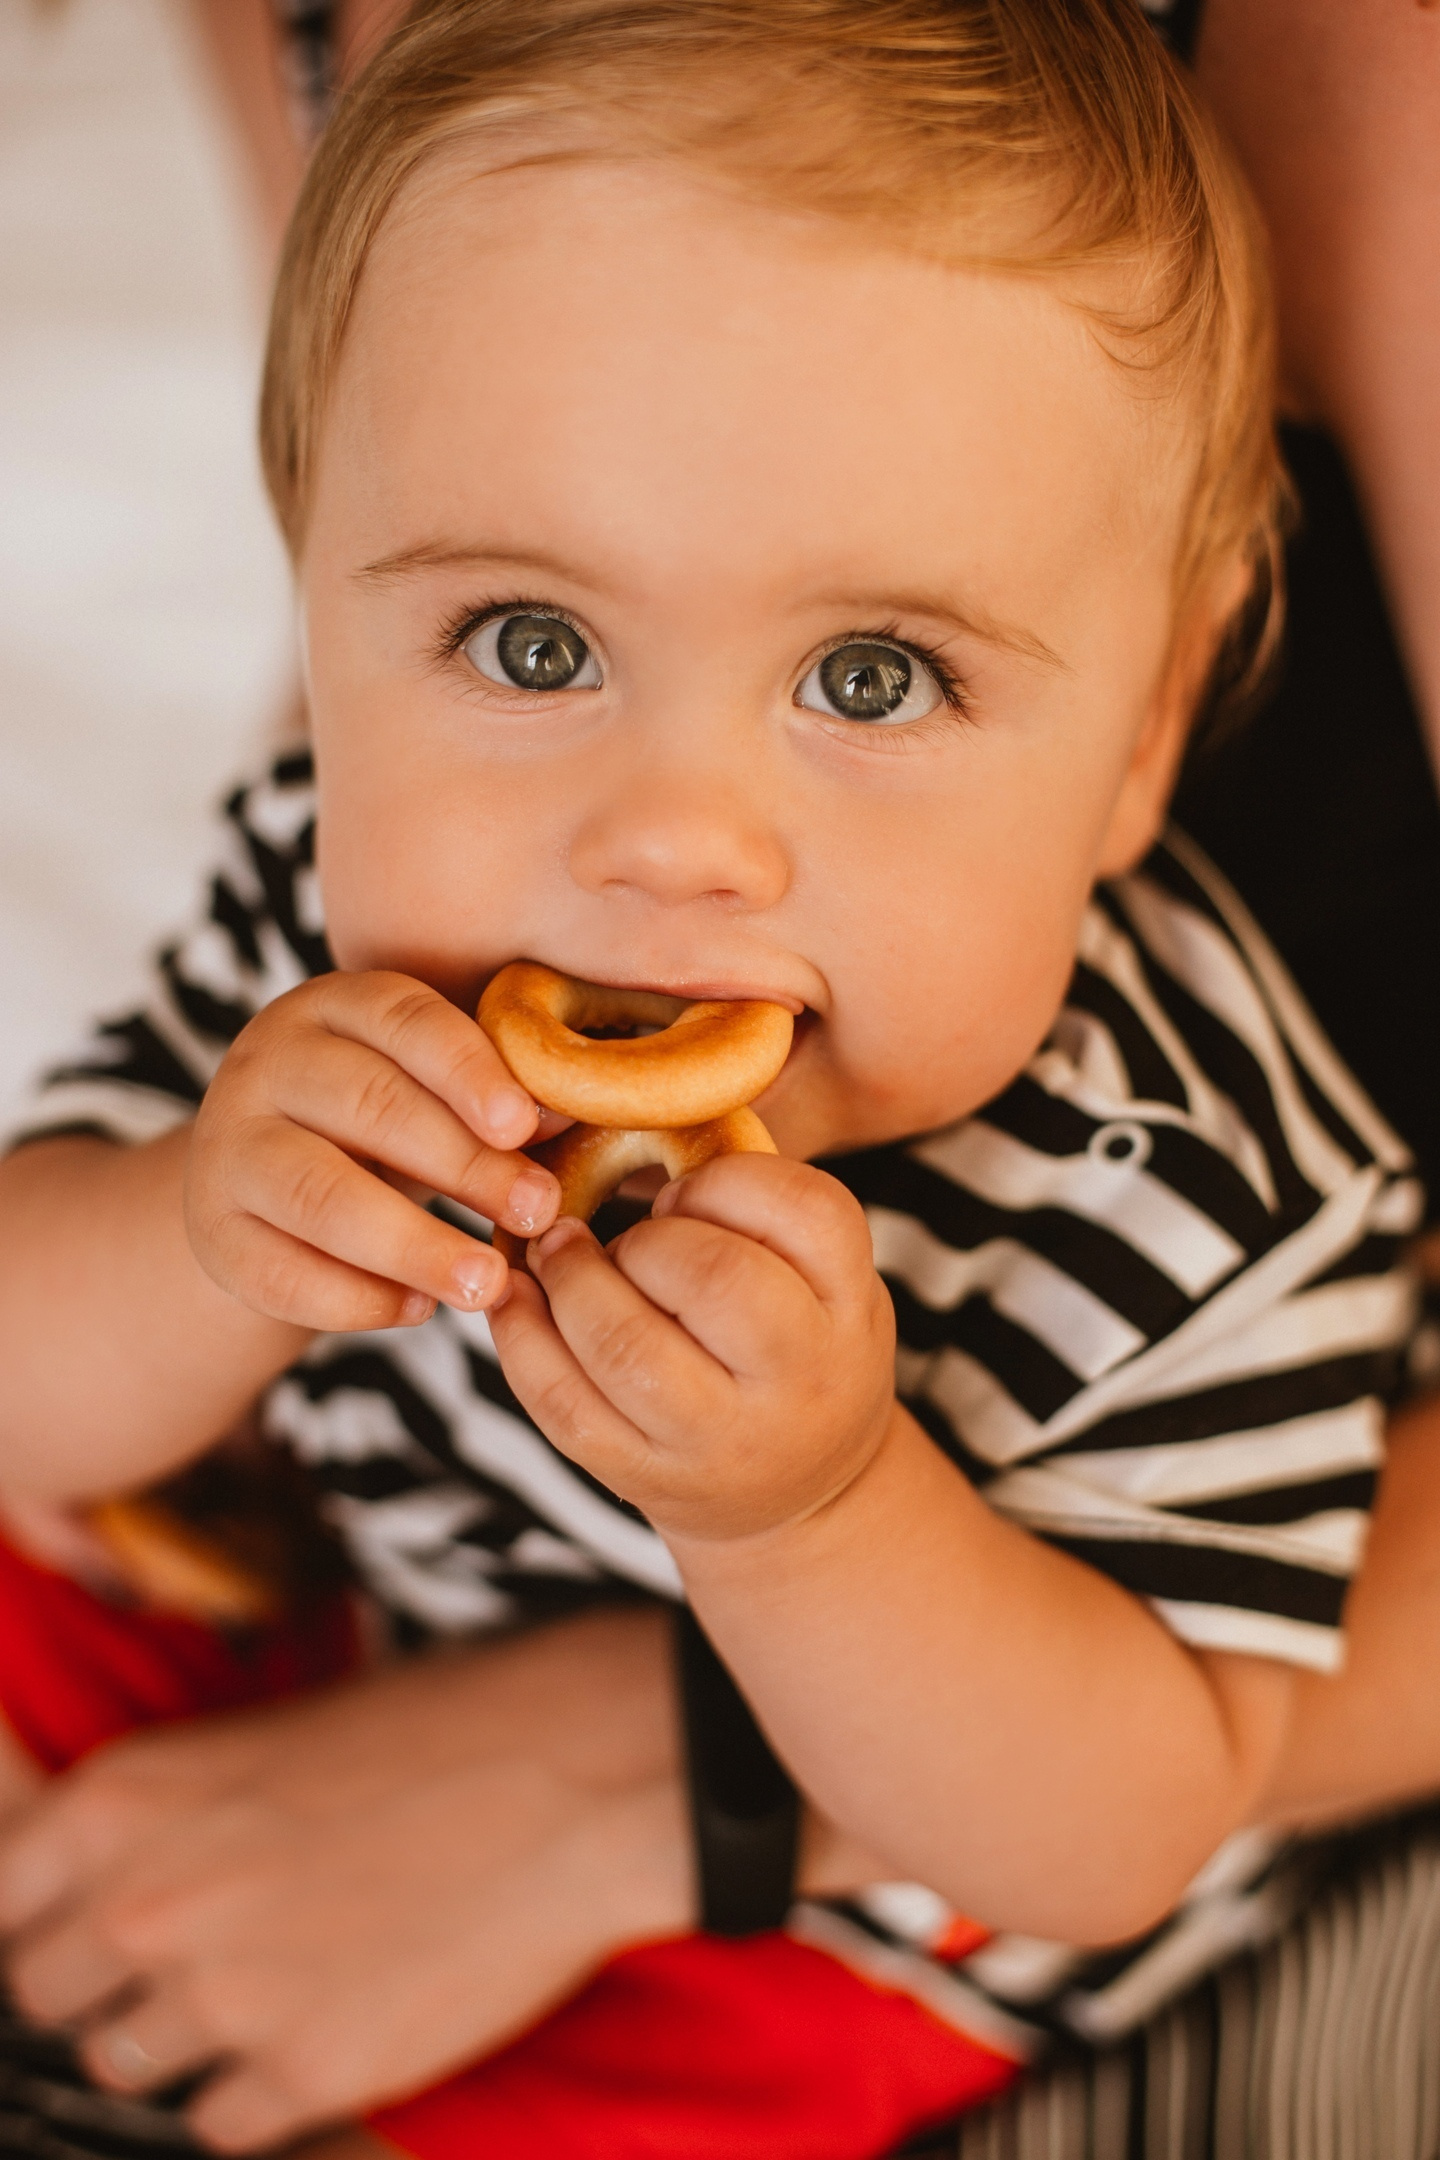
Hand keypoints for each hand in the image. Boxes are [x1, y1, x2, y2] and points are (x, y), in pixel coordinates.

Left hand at [0, 1609, 688, 2152]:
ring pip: (126, 2066)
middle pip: (45, 1996)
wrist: (575, 1771)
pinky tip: (321, 2021)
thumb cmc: (440, 1726)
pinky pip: (217, 2125)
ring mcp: (222, 1999)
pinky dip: (257, 2091)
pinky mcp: (305, 2076)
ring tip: (271, 1981)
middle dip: (108, 1981)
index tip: (81, 1924)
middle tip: (188, 1954)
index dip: (45, 1918)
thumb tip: (115, 1885)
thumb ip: (169, 1818)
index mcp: (124, 1799)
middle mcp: (147, 1903)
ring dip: (184, 2037)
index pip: (2, 1905)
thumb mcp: (268, 1734)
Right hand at [185, 970, 563, 1331]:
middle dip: (464, 1165)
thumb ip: (492, 1097)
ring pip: (321, 1195)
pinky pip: (283, 1273)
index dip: (468, 1071)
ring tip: (485, 1283)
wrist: (264, 1182)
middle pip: (369, 1107)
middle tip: (538, 1212)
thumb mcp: (428, 1088)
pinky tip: (420, 1310)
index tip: (526, 1126)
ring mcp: (228, 1146)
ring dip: (412, 1245)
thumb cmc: (380, 1122)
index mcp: (334, 1007)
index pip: (405, 1021)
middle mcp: (268, 1062)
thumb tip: (568, 1121)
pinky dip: (358, 1299)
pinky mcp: (211, 1231)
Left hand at [489, 1153, 895, 1542]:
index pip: (806, 1210)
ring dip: (570, 1279)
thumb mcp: (821, 1278)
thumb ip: (759, 1209)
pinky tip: (517, 1299)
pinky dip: (523, 1337)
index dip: (726, 1182)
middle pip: (716, 1278)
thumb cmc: (798, 1346)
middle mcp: (803, 1379)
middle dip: (645, 1239)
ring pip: (627, 1348)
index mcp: (850, 1306)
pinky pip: (566, 1406)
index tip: (686, 1195)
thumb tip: (625, 1125)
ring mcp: (723, 1442)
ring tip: (558, 1254)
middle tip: (624, 1238)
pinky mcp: (648, 1480)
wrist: (803, 1494)